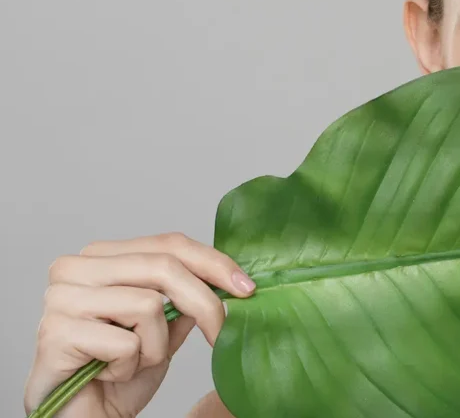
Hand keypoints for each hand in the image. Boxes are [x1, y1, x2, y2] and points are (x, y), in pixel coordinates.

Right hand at [24, 233, 255, 416]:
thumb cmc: (118, 373)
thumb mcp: (164, 329)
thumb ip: (186, 298)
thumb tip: (229, 279)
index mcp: (100, 257)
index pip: (167, 244)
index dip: (213, 263)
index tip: (247, 288)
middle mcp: (74, 269)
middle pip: (163, 267)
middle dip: (204, 304)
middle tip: (219, 334)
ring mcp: (60, 298)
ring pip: (147, 305)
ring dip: (155, 347)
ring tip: (132, 362)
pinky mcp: (55, 333)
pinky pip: (125, 343)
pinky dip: (130, 366)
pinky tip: (109, 373)